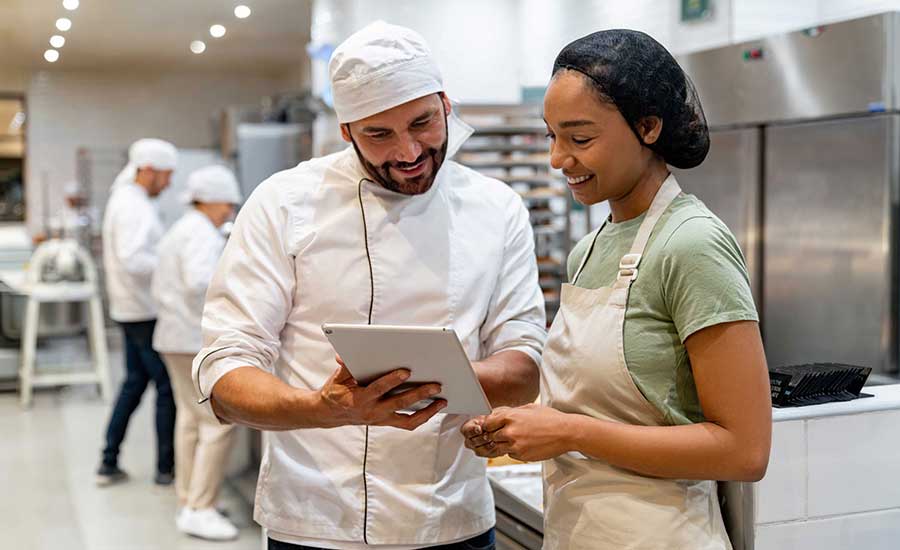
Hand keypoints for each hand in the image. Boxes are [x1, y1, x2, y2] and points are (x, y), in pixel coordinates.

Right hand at [317, 355, 446, 429]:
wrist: (328, 413)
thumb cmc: (335, 391)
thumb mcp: (338, 377)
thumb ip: (347, 365)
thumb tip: (349, 354)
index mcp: (359, 398)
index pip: (379, 388)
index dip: (392, 380)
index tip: (406, 371)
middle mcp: (372, 411)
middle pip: (400, 403)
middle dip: (419, 394)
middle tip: (436, 385)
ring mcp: (381, 419)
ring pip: (409, 419)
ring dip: (427, 410)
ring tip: (442, 400)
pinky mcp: (386, 422)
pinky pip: (408, 423)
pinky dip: (423, 417)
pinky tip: (434, 408)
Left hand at [462, 404, 573, 461]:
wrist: (566, 432)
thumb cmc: (550, 419)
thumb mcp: (528, 408)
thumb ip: (511, 412)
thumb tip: (497, 414)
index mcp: (510, 416)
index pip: (487, 423)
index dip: (489, 425)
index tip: (493, 426)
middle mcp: (510, 431)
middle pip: (491, 436)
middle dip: (496, 435)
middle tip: (508, 433)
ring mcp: (515, 445)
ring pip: (499, 447)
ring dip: (504, 444)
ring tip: (519, 439)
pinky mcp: (522, 455)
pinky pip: (510, 454)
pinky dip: (514, 451)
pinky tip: (526, 444)